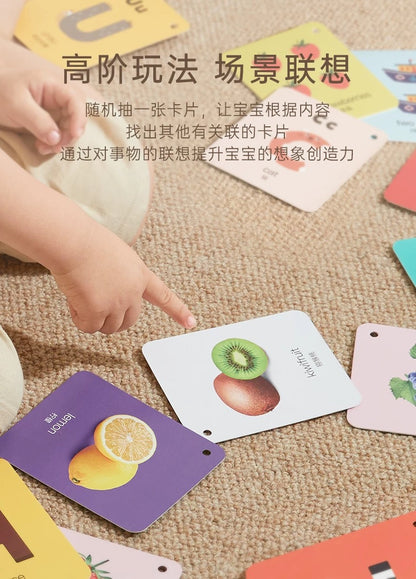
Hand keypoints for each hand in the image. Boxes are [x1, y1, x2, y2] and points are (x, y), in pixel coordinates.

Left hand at [0, 68, 85, 154]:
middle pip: (76, 115)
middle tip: (56, 146)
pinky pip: (59, 133)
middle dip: (69, 133)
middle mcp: (57, 96)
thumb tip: (56, 138)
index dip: (79, 117)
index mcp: (51, 85)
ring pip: (69, 127)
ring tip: (44, 148)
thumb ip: (38, 121)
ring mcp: (54, 108)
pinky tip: (41, 147)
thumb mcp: (16, 106)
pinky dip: (53, 143)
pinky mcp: (49, 120)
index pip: (75, 99)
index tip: (74, 134)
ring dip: (61, 141)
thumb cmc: (0, 94)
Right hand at [51, 222, 195, 333]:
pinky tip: (74, 300)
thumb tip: (106, 298)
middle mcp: (133, 291)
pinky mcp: (97, 311)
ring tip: (82, 297)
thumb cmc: (87, 243)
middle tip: (95, 307)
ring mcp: (116, 302)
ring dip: (94, 319)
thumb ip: (121, 279)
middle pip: (129, 321)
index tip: (191, 323)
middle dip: (112, 319)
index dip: (178, 311)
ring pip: (108, 327)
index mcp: (140, 275)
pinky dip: (79, 318)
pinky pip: (88, 327)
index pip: (164, 296)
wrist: (73, 241)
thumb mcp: (117, 257)